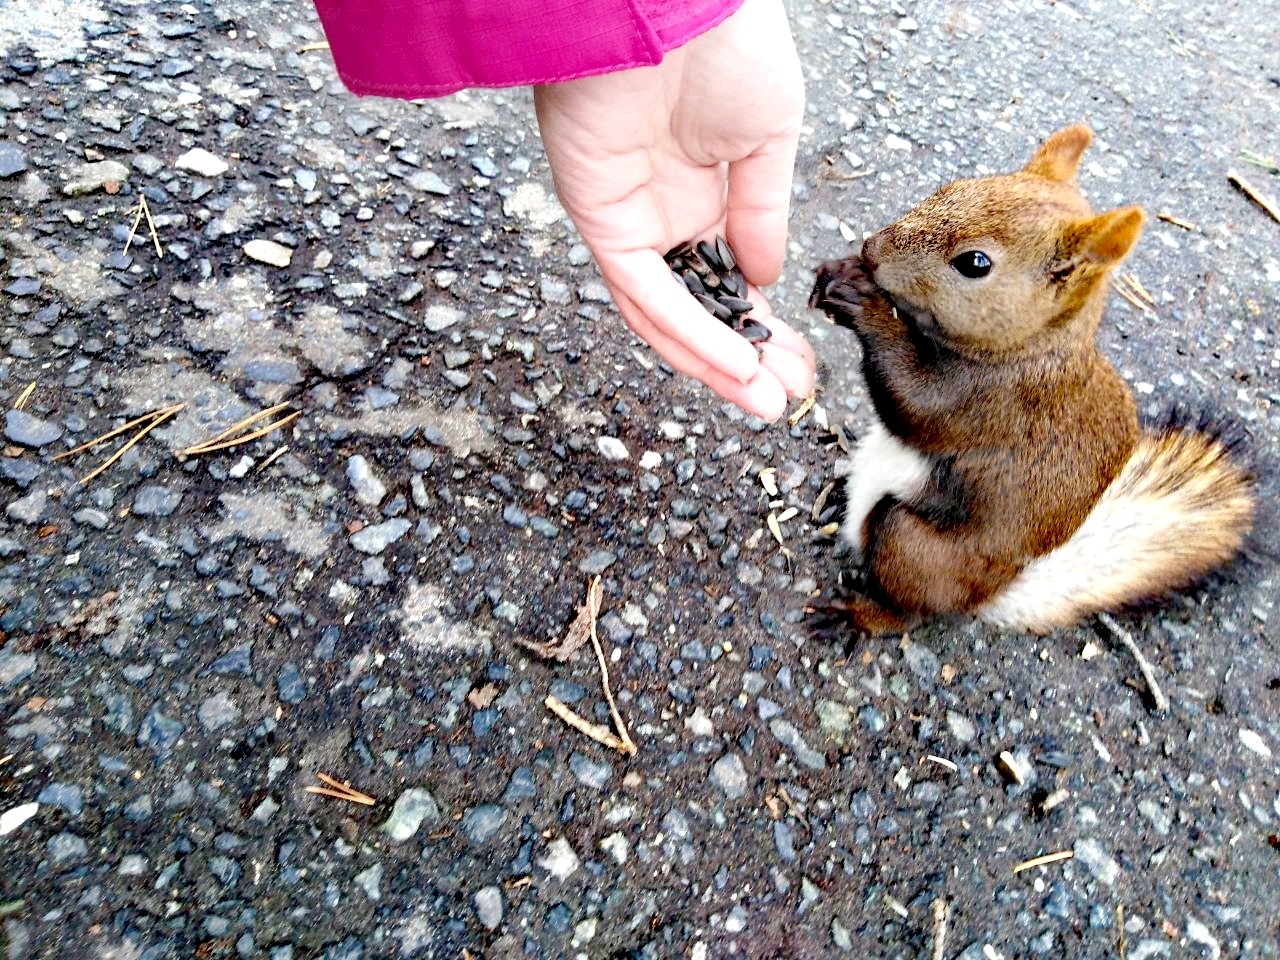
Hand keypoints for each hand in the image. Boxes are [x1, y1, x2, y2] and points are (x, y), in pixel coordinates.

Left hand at [533, 0, 811, 420]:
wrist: (673, 0)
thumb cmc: (725, 46)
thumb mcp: (769, 140)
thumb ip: (761, 215)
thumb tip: (768, 278)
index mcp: (706, 192)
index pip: (731, 280)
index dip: (763, 328)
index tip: (800, 366)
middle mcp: (665, 214)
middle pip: (700, 308)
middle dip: (743, 360)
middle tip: (785, 399)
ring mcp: (631, 219)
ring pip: (668, 314)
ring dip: (715, 363)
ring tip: (763, 401)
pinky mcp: (600, 218)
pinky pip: (643, 291)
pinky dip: (687, 332)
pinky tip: (732, 363)